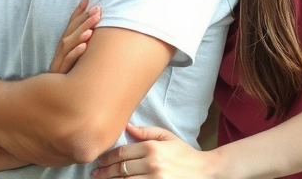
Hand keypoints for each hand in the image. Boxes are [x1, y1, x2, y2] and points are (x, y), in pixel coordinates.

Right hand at [50, 0, 100, 73]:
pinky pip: (68, 63)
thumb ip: (82, 46)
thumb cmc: (70, 78)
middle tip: (98, 10)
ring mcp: (60, 63)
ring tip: (92, 27)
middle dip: (84, 20)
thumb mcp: (75, 61)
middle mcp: (61, 52)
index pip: (70, 25)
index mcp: (64, 47)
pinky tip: (84, 47)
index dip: (78, 12)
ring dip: (80, 34)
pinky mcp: (61, 75)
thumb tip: (97, 33)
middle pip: (71, 32)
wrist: (56, 98)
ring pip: (68, 45)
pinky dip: (75, 54)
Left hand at [93, 124, 221, 178]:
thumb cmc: (185, 154)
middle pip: (121, 169)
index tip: (99, 160)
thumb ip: (147, 132)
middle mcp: (152, 164)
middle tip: (94, 173)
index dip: (107, 158)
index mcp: (152, 148)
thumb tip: (127, 127)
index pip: (122, 153)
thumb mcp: (167, 137)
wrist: (207, 172)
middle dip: (105, 171)